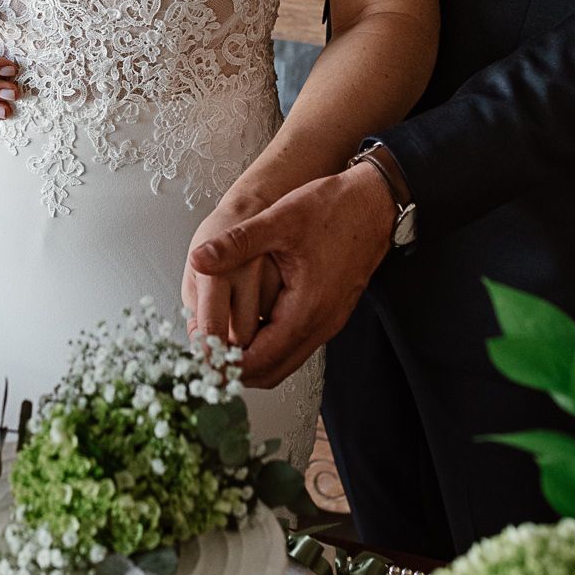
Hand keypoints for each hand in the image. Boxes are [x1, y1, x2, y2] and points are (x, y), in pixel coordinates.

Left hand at [187, 163, 396, 387]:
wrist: (376, 201)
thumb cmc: (334, 208)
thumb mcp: (280, 220)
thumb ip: (237, 243)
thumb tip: (198, 259)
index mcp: (306, 310)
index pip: (258, 361)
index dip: (225, 364)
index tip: (199, 354)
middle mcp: (321, 325)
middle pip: (271, 372)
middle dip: (236, 368)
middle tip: (205, 351)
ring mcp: (328, 322)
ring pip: (284, 361)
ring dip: (253, 358)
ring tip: (221, 338)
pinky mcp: (330, 313)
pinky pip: (296, 344)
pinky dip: (269, 344)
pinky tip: (250, 321)